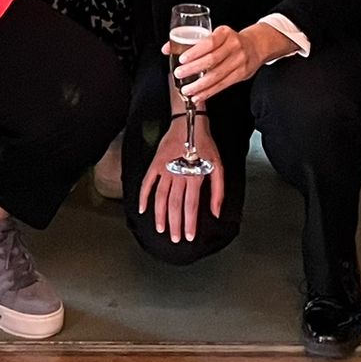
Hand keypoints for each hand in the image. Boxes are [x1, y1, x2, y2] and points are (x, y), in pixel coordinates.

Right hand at [137, 121, 224, 240]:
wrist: (189, 122)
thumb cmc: (205, 144)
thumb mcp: (218, 165)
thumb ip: (218, 191)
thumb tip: (216, 212)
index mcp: (194, 176)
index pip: (191, 206)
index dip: (190, 223)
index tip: (189, 237)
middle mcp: (178, 175)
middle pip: (175, 205)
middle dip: (175, 224)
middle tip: (174, 239)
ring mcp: (165, 169)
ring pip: (161, 197)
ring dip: (160, 215)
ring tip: (161, 229)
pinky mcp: (155, 163)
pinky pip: (147, 182)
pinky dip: (143, 196)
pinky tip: (142, 209)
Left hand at [167, 22, 263, 105]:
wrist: (255, 46)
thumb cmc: (229, 40)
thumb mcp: (215, 34)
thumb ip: (192, 41)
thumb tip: (167, 49)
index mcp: (225, 33)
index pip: (209, 42)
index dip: (195, 51)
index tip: (182, 58)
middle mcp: (233, 46)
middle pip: (212, 60)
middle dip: (193, 69)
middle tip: (179, 74)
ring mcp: (239, 61)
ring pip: (217, 76)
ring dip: (199, 85)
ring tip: (186, 90)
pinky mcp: (240, 75)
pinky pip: (222, 85)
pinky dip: (209, 92)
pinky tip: (198, 96)